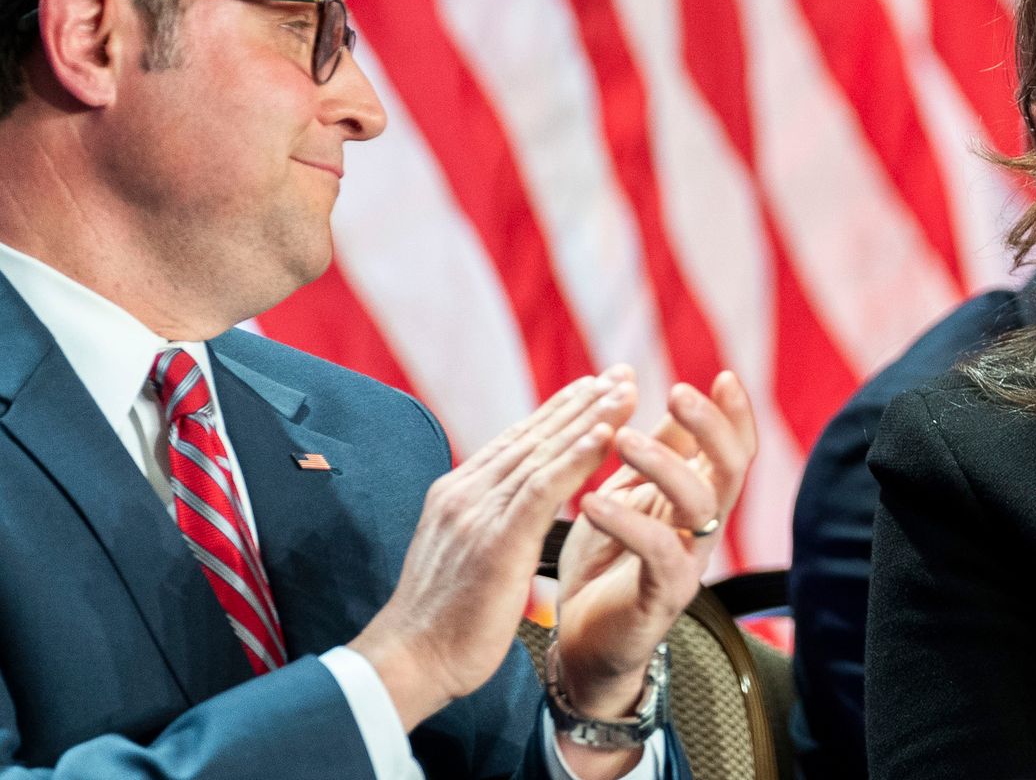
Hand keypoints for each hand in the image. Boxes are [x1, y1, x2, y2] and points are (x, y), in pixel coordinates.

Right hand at [349, 366, 636, 729]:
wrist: (408, 662)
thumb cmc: (441, 623)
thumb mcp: (462, 559)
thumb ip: (485, 526)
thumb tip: (509, 515)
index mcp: (457, 495)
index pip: (515, 442)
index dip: (557, 413)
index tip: (594, 388)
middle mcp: (465, 492)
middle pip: (533, 435)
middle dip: (581, 402)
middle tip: (622, 373)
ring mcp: (477, 512)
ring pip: (543, 452)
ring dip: (590, 419)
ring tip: (627, 392)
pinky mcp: (495, 539)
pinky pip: (543, 488)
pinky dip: (577, 458)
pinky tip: (607, 435)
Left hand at [552, 371, 757, 718]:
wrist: (581, 643)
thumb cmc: (605, 564)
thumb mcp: (629, 496)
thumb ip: (656, 455)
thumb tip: (674, 399)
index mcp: (696, 501)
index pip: (733, 450)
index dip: (735, 414)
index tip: (723, 375)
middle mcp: (702, 529)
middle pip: (732, 470)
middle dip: (709, 427)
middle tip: (677, 391)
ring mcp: (687, 563)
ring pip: (700, 504)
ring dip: (663, 463)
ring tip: (620, 437)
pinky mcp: (662, 597)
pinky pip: (657, 552)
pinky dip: (627, 522)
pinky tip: (594, 502)